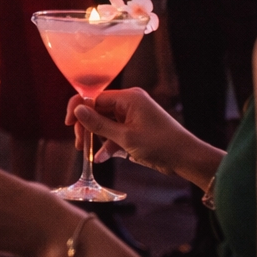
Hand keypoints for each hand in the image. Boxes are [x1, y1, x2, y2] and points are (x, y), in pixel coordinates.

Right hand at [64, 89, 218, 182]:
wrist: (187, 158)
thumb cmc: (160, 145)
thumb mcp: (125, 137)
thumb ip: (99, 124)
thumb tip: (77, 110)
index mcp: (128, 98)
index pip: (94, 98)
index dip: (80, 110)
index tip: (69, 124)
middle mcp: (130, 102)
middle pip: (98, 109)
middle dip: (87, 125)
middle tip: (80, 143)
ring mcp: (133, 115)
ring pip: (105, 121)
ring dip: (96, 136)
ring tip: (87, 151)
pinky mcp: (136, 127)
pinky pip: (115, 130)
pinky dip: (108, 143)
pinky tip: (102, 157)